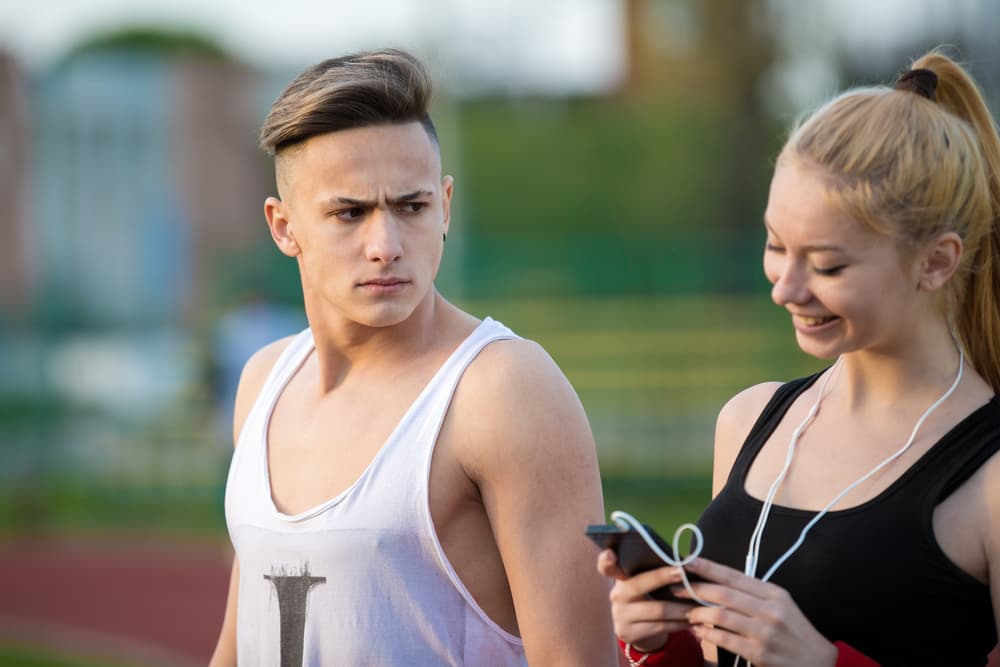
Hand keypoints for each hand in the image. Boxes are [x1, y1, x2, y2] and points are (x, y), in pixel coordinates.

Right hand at [596, 549, 695, 652]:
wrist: (637, 629)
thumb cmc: (646, 598)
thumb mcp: (642, 584)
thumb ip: (648, 573)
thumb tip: (678, 561)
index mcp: (618, 579)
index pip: (605, 567)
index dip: (606, 560)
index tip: (610, 553)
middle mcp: (616, 596)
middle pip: (639, 585)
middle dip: (662, 577)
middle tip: (683, 573)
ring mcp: (620, 616)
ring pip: (657, 610)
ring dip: (681, 608)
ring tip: (699, 604)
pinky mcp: (629, 633)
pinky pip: (660, 627)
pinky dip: (680, 624)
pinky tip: (693, 621)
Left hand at [680, 557, 836, 666]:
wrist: (818, 662)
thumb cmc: (794, 630)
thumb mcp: (780, 604)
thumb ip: (752, 592)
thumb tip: (717, 581)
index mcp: (773, 593)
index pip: (734, 575)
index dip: (708, 567)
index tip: (686, 561)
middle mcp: (769, 610)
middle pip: (723, 593)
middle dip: (695, 589)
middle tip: (675, 588)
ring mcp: (764, 632)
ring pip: (721, 616)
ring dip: (698, 613)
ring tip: (687, 612)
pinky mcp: (759, 653)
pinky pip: (725, 639)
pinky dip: (707, 634)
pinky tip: (699, 631)